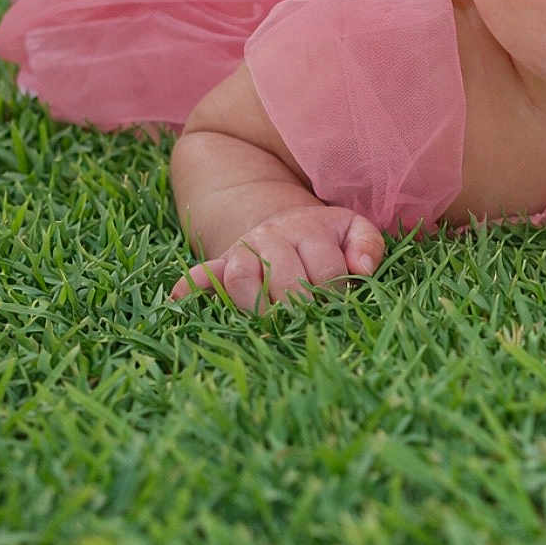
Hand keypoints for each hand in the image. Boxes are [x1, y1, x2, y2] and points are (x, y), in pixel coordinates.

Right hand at [169, 205, 384, 311]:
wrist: (284, 221)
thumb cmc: (327, 237)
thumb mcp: (353, 230)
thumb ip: (367, 244)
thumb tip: (363, 269)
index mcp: (312, 230)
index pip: (327, 272)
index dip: (336, 293)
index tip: (338, 303)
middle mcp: (274, 237)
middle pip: (287, 281)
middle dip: (301, 307)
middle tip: (308, 319)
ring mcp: (245, 250)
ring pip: (244, 278)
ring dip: (256, 306)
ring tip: (271, 324)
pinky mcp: (223, 264)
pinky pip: (203, 272)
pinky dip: (191, 284)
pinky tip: (178, 299)